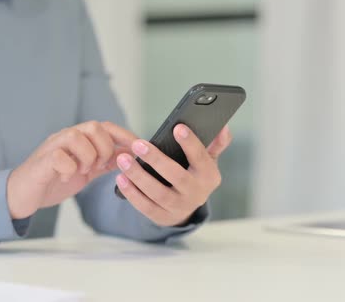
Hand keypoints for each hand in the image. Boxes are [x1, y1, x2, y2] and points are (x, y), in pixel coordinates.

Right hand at [7, 121, 136, 218]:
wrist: (24, 194)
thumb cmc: (54, 180)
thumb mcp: (86, 170)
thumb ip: (105, 161)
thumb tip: (129, 154)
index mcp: (79, 139)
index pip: (105, 126)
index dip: (124, 134)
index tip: (139, 147)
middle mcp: (66, 137)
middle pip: (94, 127)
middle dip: (104, 149)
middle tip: (98, 166)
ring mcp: (52, 147)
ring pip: (77, 137)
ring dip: (86, 157)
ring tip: (81, 171)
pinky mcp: (41, 161)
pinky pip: (59, 156)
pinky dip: (68, 169)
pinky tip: (65, 178)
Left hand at [115, 124, 232, 225]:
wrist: (186, 209)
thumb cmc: (194, 175)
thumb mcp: (207, 161)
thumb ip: (216, 143)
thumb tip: (223, 126)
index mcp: (209, 176)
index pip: (200, 157)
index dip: (190, 143)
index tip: (177, 127)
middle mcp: (196, 193)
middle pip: (176, 176)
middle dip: (156, 159)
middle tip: (138, 144)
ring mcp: (179, 207)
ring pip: (157, 193)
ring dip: (138, 176)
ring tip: (123, 159)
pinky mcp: (162, 217)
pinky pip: (145, 206)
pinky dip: (132, 193)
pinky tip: (120, 179)